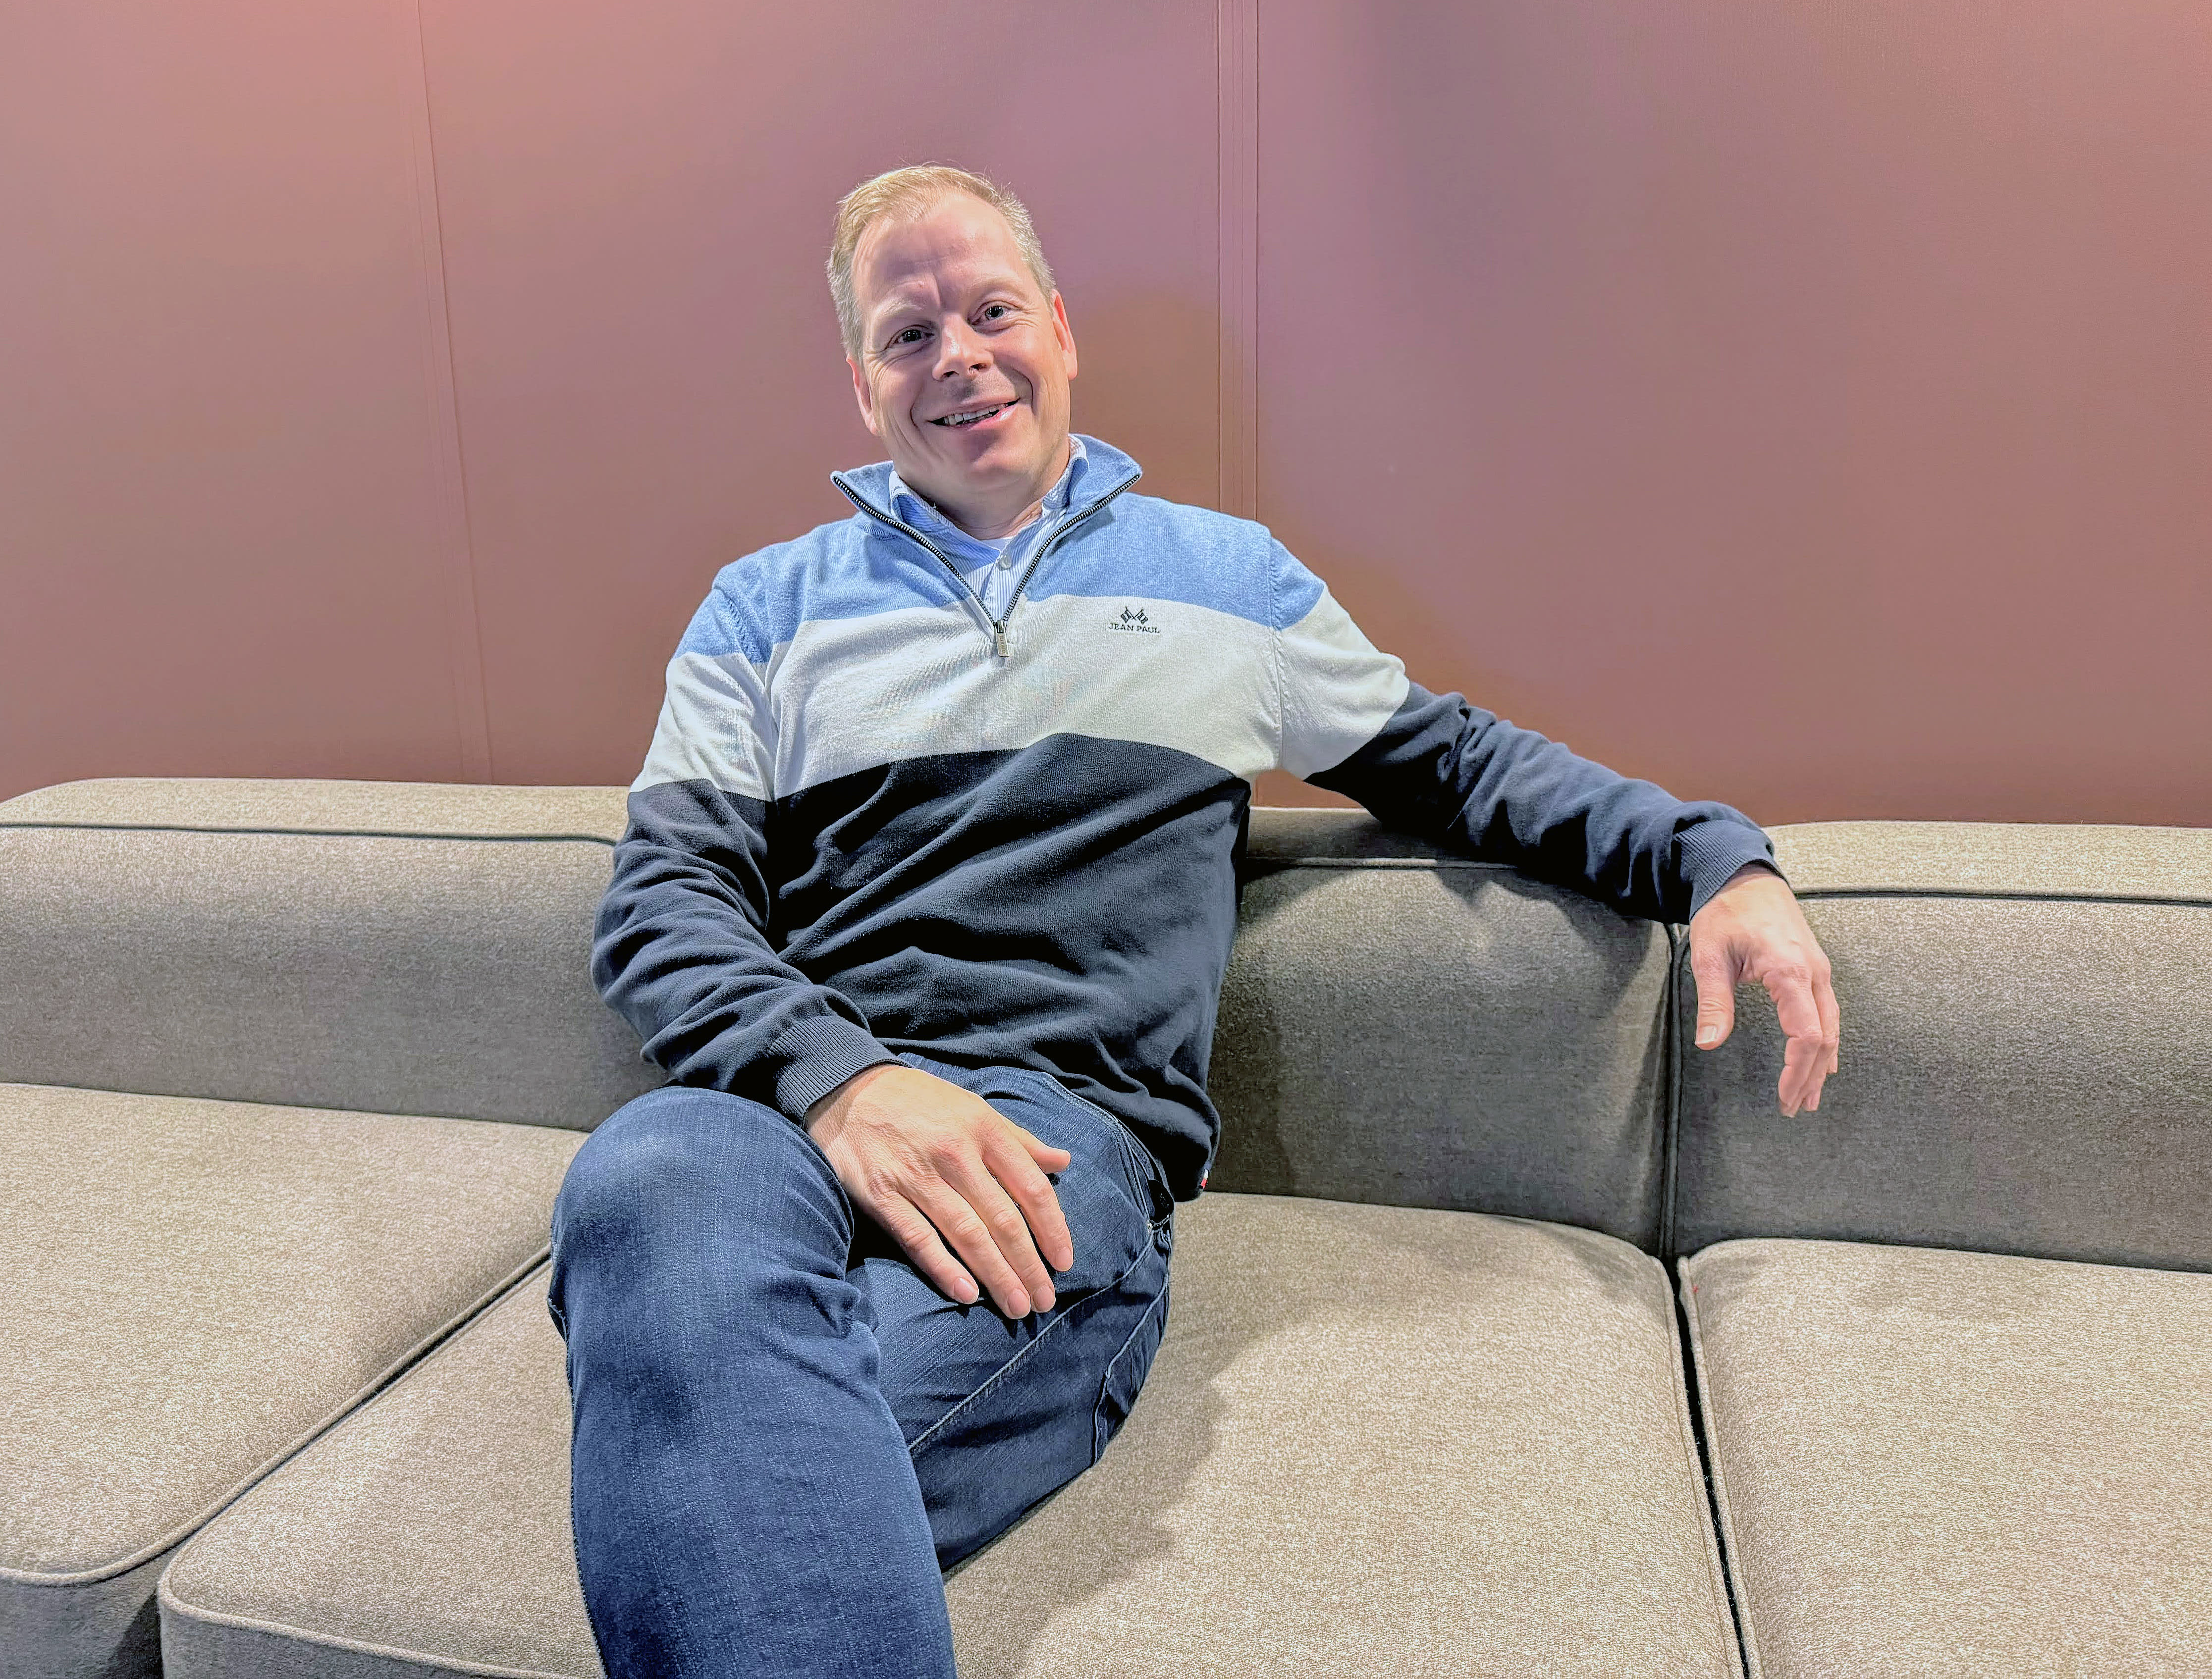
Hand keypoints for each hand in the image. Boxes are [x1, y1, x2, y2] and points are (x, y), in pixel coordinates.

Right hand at [805, 1064, 1073, 1316]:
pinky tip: (967, 1294)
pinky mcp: (883, 1195)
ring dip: (996, 1275)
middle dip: (1028, 1265)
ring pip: (967, 1234)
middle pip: (1003, 1219)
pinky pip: (919, 1238)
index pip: (1030, 1186)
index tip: (1064, 1261)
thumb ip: (1018, 1139)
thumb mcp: (973, 1108)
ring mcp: (917, 1176)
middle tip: (1044, 1300)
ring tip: (1016, 1306)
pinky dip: (944, 1268)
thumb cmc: (919, 1102)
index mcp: (983, 1129)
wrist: (848, 1090)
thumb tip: (1062, 1161)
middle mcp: (955, 1153)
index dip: (1052, 1228)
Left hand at [1687, 863, 1840, 1115]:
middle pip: (1824, 1037)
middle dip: (1810, 1077)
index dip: (1796, 1070)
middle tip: (1795, 1108)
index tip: (1783, 1097)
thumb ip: (1715, 1001)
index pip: (1806, 1033)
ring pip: (1832, 1027)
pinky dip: (1825, 1042)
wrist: (1745, 878)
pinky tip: (1821, 1061)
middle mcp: (1813, 973)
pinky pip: (1829, 1012)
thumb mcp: (1709, 955)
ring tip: (1809, 1097)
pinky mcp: (1816, 968)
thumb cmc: (1726, 912)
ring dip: (1820, 1064)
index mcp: (1789, 971)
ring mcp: (1820, 970)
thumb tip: (1710, 1042)